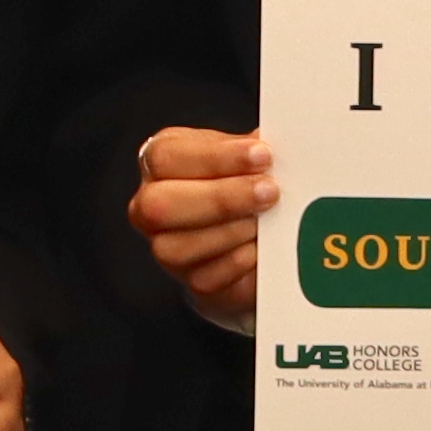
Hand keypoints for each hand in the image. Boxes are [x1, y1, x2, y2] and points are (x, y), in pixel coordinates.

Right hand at [129, 123, 277, 325]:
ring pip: (179, 247)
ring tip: (268, 221)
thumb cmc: (236, 183)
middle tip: (269, 191)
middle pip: (161, 205)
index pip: (167, 156)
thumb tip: (281, 147)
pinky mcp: (192, 282)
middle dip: (221, 199)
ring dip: (233, 232)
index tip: (262, 155)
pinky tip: (262, 248)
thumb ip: (250, 149)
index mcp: (159, 162)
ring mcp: (165, 248)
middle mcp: (149, 206)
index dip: (215, 157)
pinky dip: (240, 262)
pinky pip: (208, 280)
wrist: (243, 234)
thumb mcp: (239, 156)